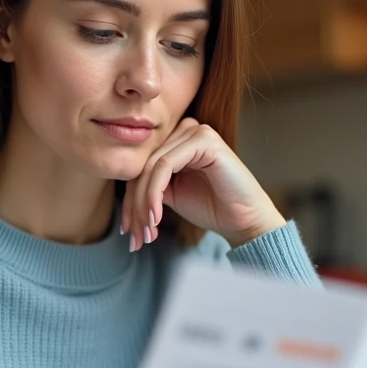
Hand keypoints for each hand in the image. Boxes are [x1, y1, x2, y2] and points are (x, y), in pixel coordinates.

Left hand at [121, 118, 284, 250]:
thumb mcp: (171, 194)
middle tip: (135, 237)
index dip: (130, 201)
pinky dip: (155, 193)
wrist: (244, 220)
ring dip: (143, 205)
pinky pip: (165, 166)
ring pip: (151, 168)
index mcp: (177, 140)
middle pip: (143, 167)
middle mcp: (185, 130)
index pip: (141, 167)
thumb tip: (122, 193)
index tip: (127, 231)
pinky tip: (156, 218)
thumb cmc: (212, 207)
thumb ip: (149, 185)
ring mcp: (196, 131)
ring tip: (146, 233)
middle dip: (135, 207)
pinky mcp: (204, 140)